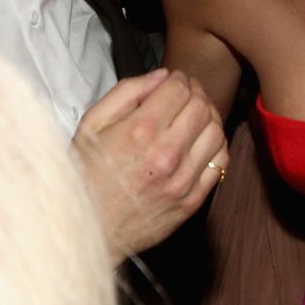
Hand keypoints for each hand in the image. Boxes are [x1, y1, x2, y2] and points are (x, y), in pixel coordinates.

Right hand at [73, 68, 226, 258]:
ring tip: (195, 116)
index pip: (180, 89)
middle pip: (202, 107)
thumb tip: (161, 76)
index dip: (180, 78)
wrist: (86, 228)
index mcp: (139, 131)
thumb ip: (126, 93)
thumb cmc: (84, 174)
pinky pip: (219, 163)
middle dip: (196, 92)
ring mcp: (181, 181)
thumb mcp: (91, 124)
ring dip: (209, 117)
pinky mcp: (190, 202)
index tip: (175, 80)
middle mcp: (165, 155)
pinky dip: (216, 145)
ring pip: (216, 132)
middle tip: (186, 93)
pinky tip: (201, 141)